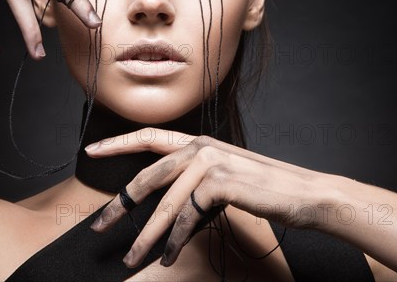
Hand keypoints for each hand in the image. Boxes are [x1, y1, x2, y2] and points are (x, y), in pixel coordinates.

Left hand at [86, 129, 325, 267]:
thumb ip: (193, 182)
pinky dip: (175, 241)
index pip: (150, 137)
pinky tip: (168, 256)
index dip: (118, 144)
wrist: (305, 195)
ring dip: (146, 236)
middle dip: (119, 206)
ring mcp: (211, 162)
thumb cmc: (264, 190)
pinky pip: (188, 217)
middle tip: (98, 227)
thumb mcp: (223, 179)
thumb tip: (162, 208)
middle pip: (148, 177)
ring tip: (132, 258)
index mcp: (199, 142)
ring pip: (165, 204)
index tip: (91, 150)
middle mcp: (201, 146)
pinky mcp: (221, 183)